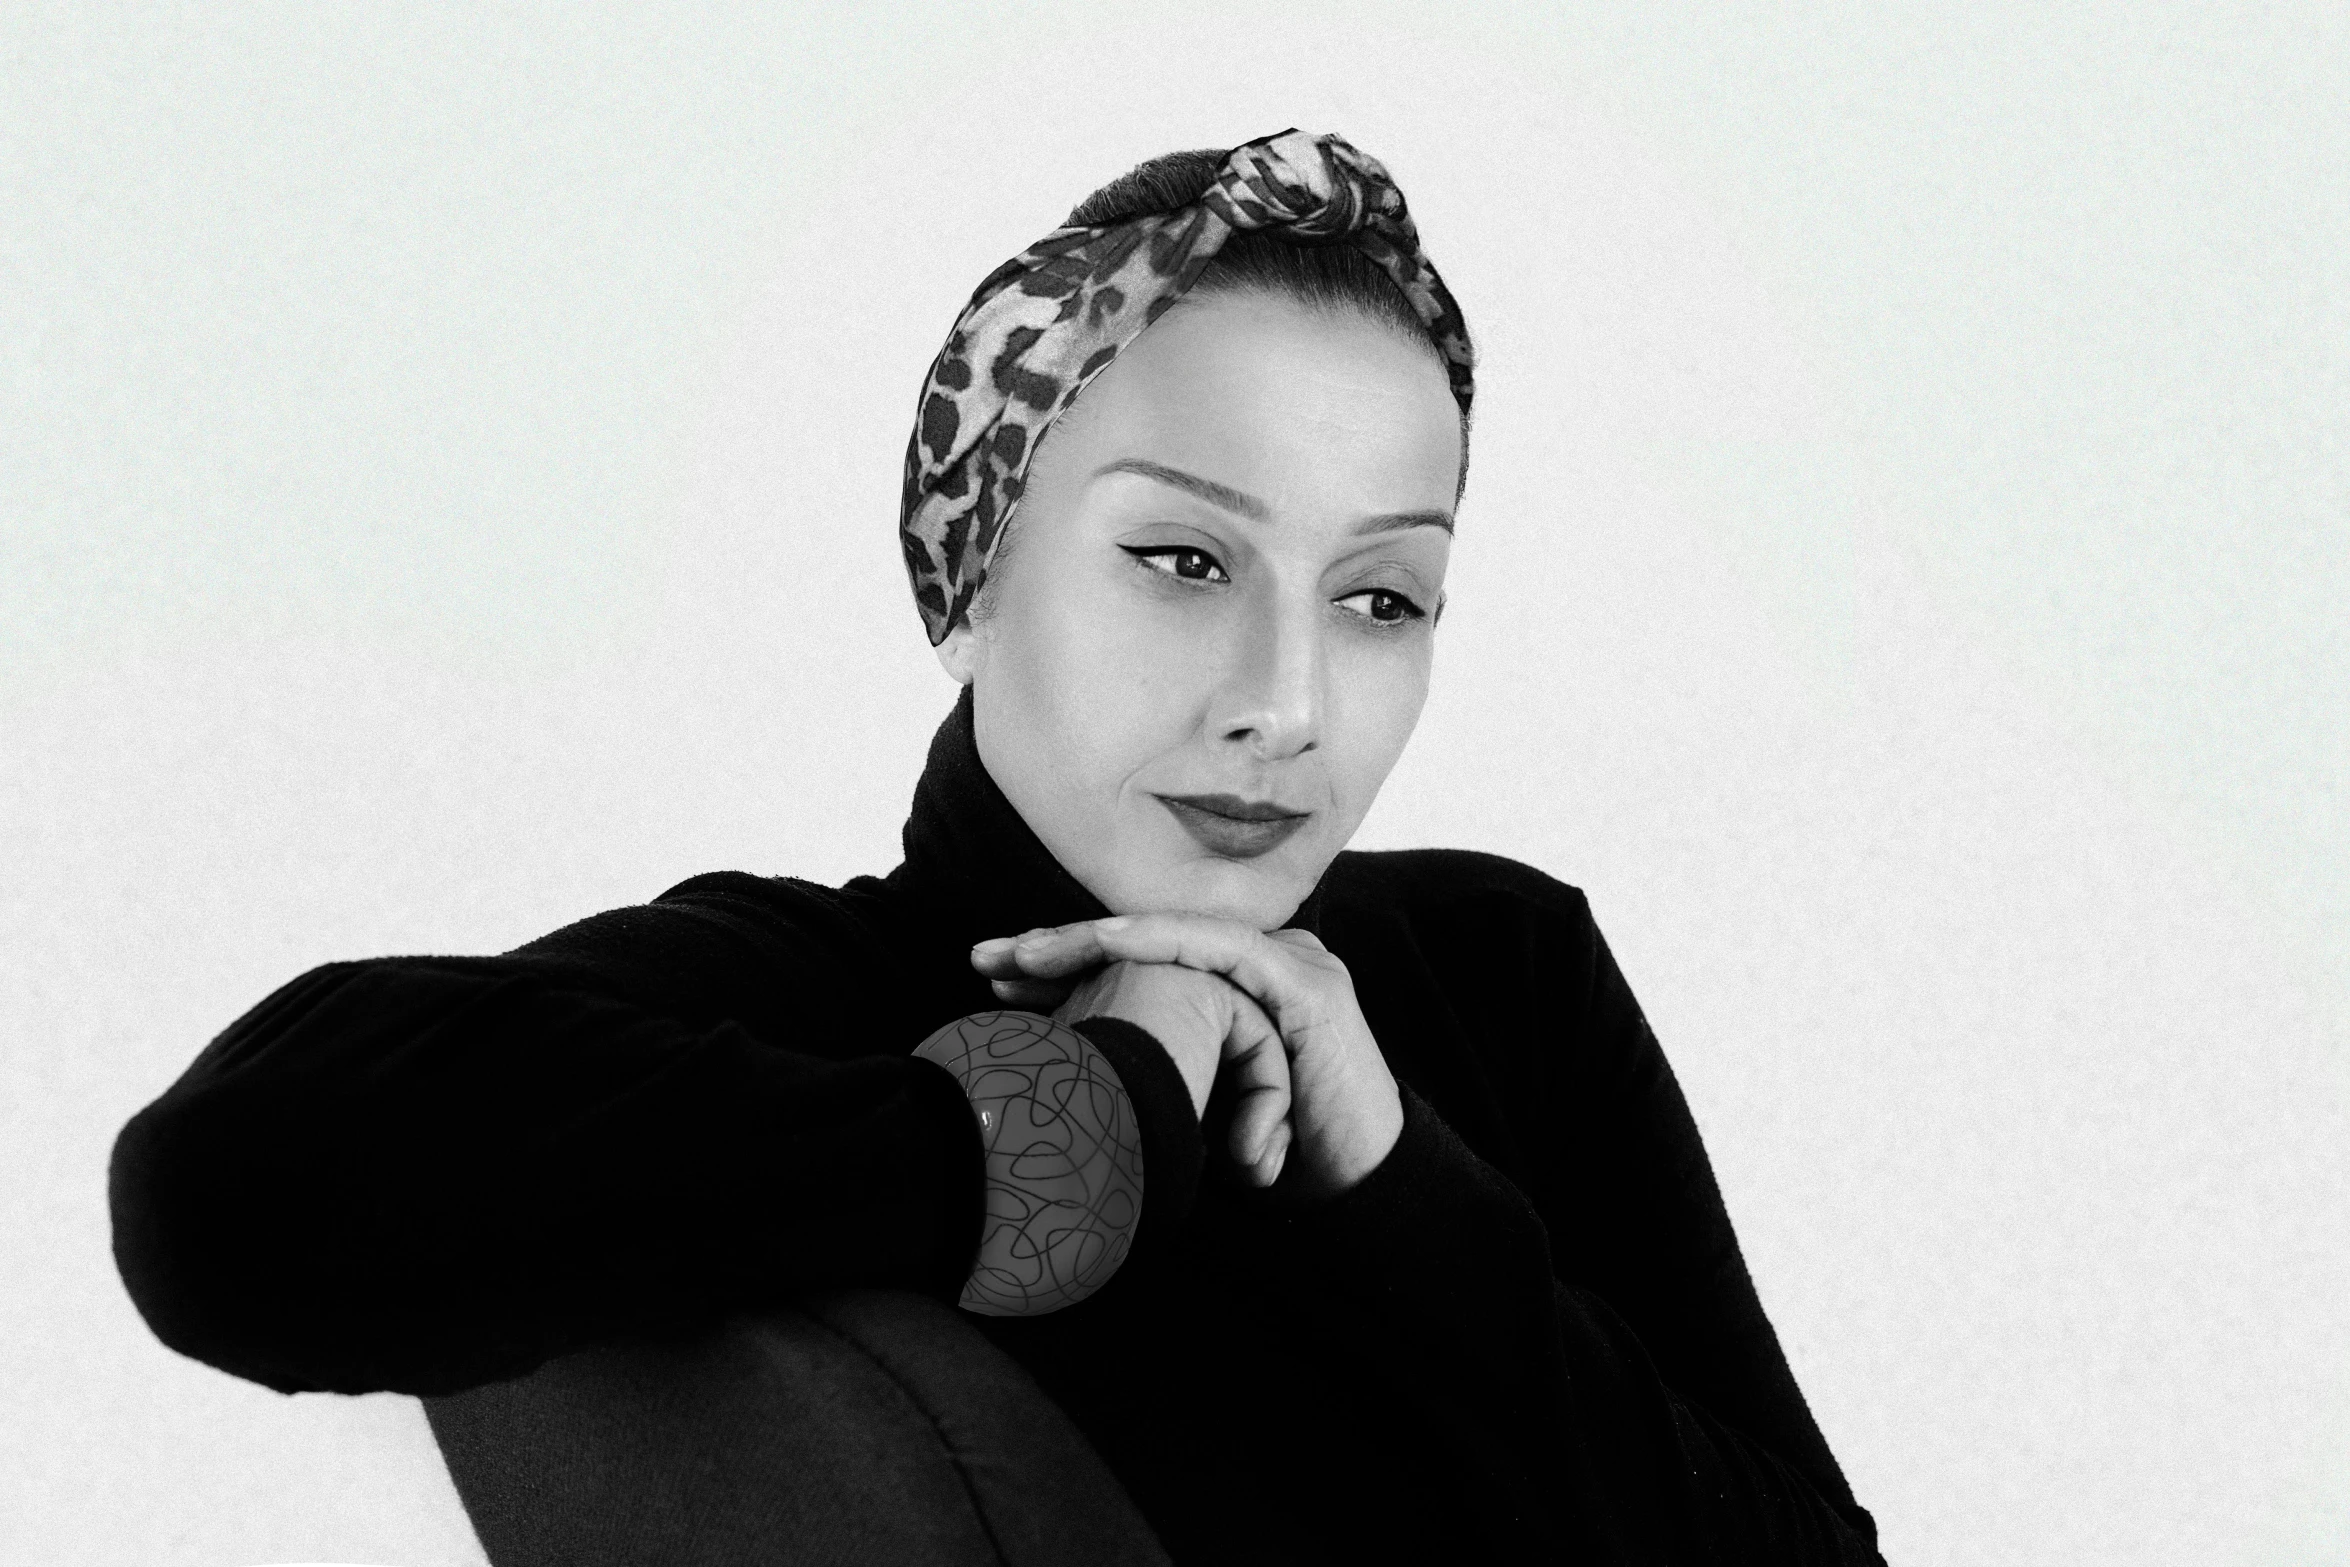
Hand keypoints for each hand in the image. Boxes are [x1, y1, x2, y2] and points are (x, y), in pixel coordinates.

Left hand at [975, 916, 1404, 1201]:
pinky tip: (1109, 940)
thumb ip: (1145, 1083)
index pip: (1135, 961)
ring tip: (1029, 951)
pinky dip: (1163, 941)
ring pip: (1174, 935)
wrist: (1356, 1197)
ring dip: (1095, 938)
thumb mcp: (1191, 1112)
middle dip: (1060, 944)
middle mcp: (1257, 963)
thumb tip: (1052, 1093)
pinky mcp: (1306, 986)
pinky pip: (1224, 948)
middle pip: (1145, 939)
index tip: (990, 982)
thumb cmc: (1272, 1161)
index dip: (1062, 964)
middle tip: (984, 958)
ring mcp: (1287, 965)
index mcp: (1228, 988)